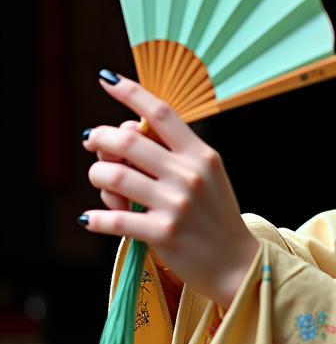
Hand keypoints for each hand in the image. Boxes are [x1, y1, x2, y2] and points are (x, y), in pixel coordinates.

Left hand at [80, 71, 260, 308]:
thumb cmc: (216, 217)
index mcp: (202, 155)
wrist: (238, 263)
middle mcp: (189, 175)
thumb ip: (172, 154)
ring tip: (105, 190)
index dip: (130, 92)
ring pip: (113, 177)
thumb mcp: (206, 177)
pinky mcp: (163, 233)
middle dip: (99, 139)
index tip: (106, 79)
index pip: (161, 114)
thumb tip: (122, 132)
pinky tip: (90, 219)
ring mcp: (176, 204)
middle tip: (92, 144)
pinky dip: (93, 218)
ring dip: (97, 178)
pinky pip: (113, 219)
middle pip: (126, 141)